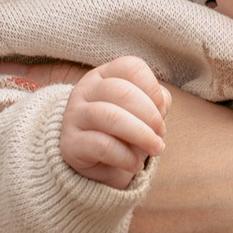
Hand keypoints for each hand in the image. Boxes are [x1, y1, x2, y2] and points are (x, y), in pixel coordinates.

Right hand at [59, 55, 167, 187]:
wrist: (93, 162)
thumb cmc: (123, 131)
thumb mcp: (141, 113)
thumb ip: (155, 103)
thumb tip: (161, 104)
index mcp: (103, 75)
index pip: (131, 67)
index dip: (152, 89)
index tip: (162, 110)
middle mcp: (85, 90)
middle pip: (121, 91)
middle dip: (149, 115)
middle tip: (160, 134)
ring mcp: (74, 116)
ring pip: (110, 116)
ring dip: (141, 134)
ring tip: (155, 148)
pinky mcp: (70, 144)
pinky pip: (101, 146)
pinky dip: (125, 156)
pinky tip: (135, 165)